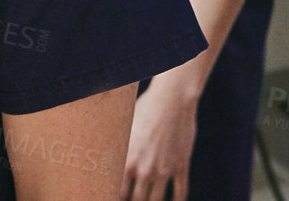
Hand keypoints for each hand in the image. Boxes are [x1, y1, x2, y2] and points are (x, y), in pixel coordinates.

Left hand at [120, 76, 197, 200]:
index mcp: (127, 160)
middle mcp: (144, 170)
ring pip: (157, 200)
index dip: (117, 197)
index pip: (118, 192)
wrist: (172, 98)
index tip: (119, 196)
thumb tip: (107, 148)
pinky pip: (180, 192)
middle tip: (134, 198)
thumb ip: (119, 145)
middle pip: (137, 200)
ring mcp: (164, 170)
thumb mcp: (125, 125)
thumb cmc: (146, 106)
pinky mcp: (182, 166)